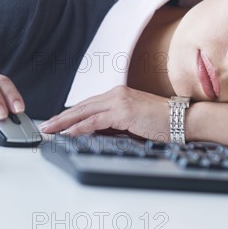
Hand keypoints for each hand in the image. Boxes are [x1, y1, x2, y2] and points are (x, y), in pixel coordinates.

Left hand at [40, 85, 169, 140]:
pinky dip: (79, 128)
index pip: (88, 105)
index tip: (57, 122)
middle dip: (61, 117)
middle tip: (45, 126)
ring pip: (84, 112)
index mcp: (118, 94)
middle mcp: (116, 94)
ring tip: (50, 130)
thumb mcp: (133, 121)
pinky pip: (95, 121)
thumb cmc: (161, 122)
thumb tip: (97, 133)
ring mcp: (119, 101)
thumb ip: (115, 123)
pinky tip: (68, 133)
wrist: (181, 119)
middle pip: (81, 106)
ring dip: (64, 122)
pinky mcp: (123, 112)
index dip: (70, 114)